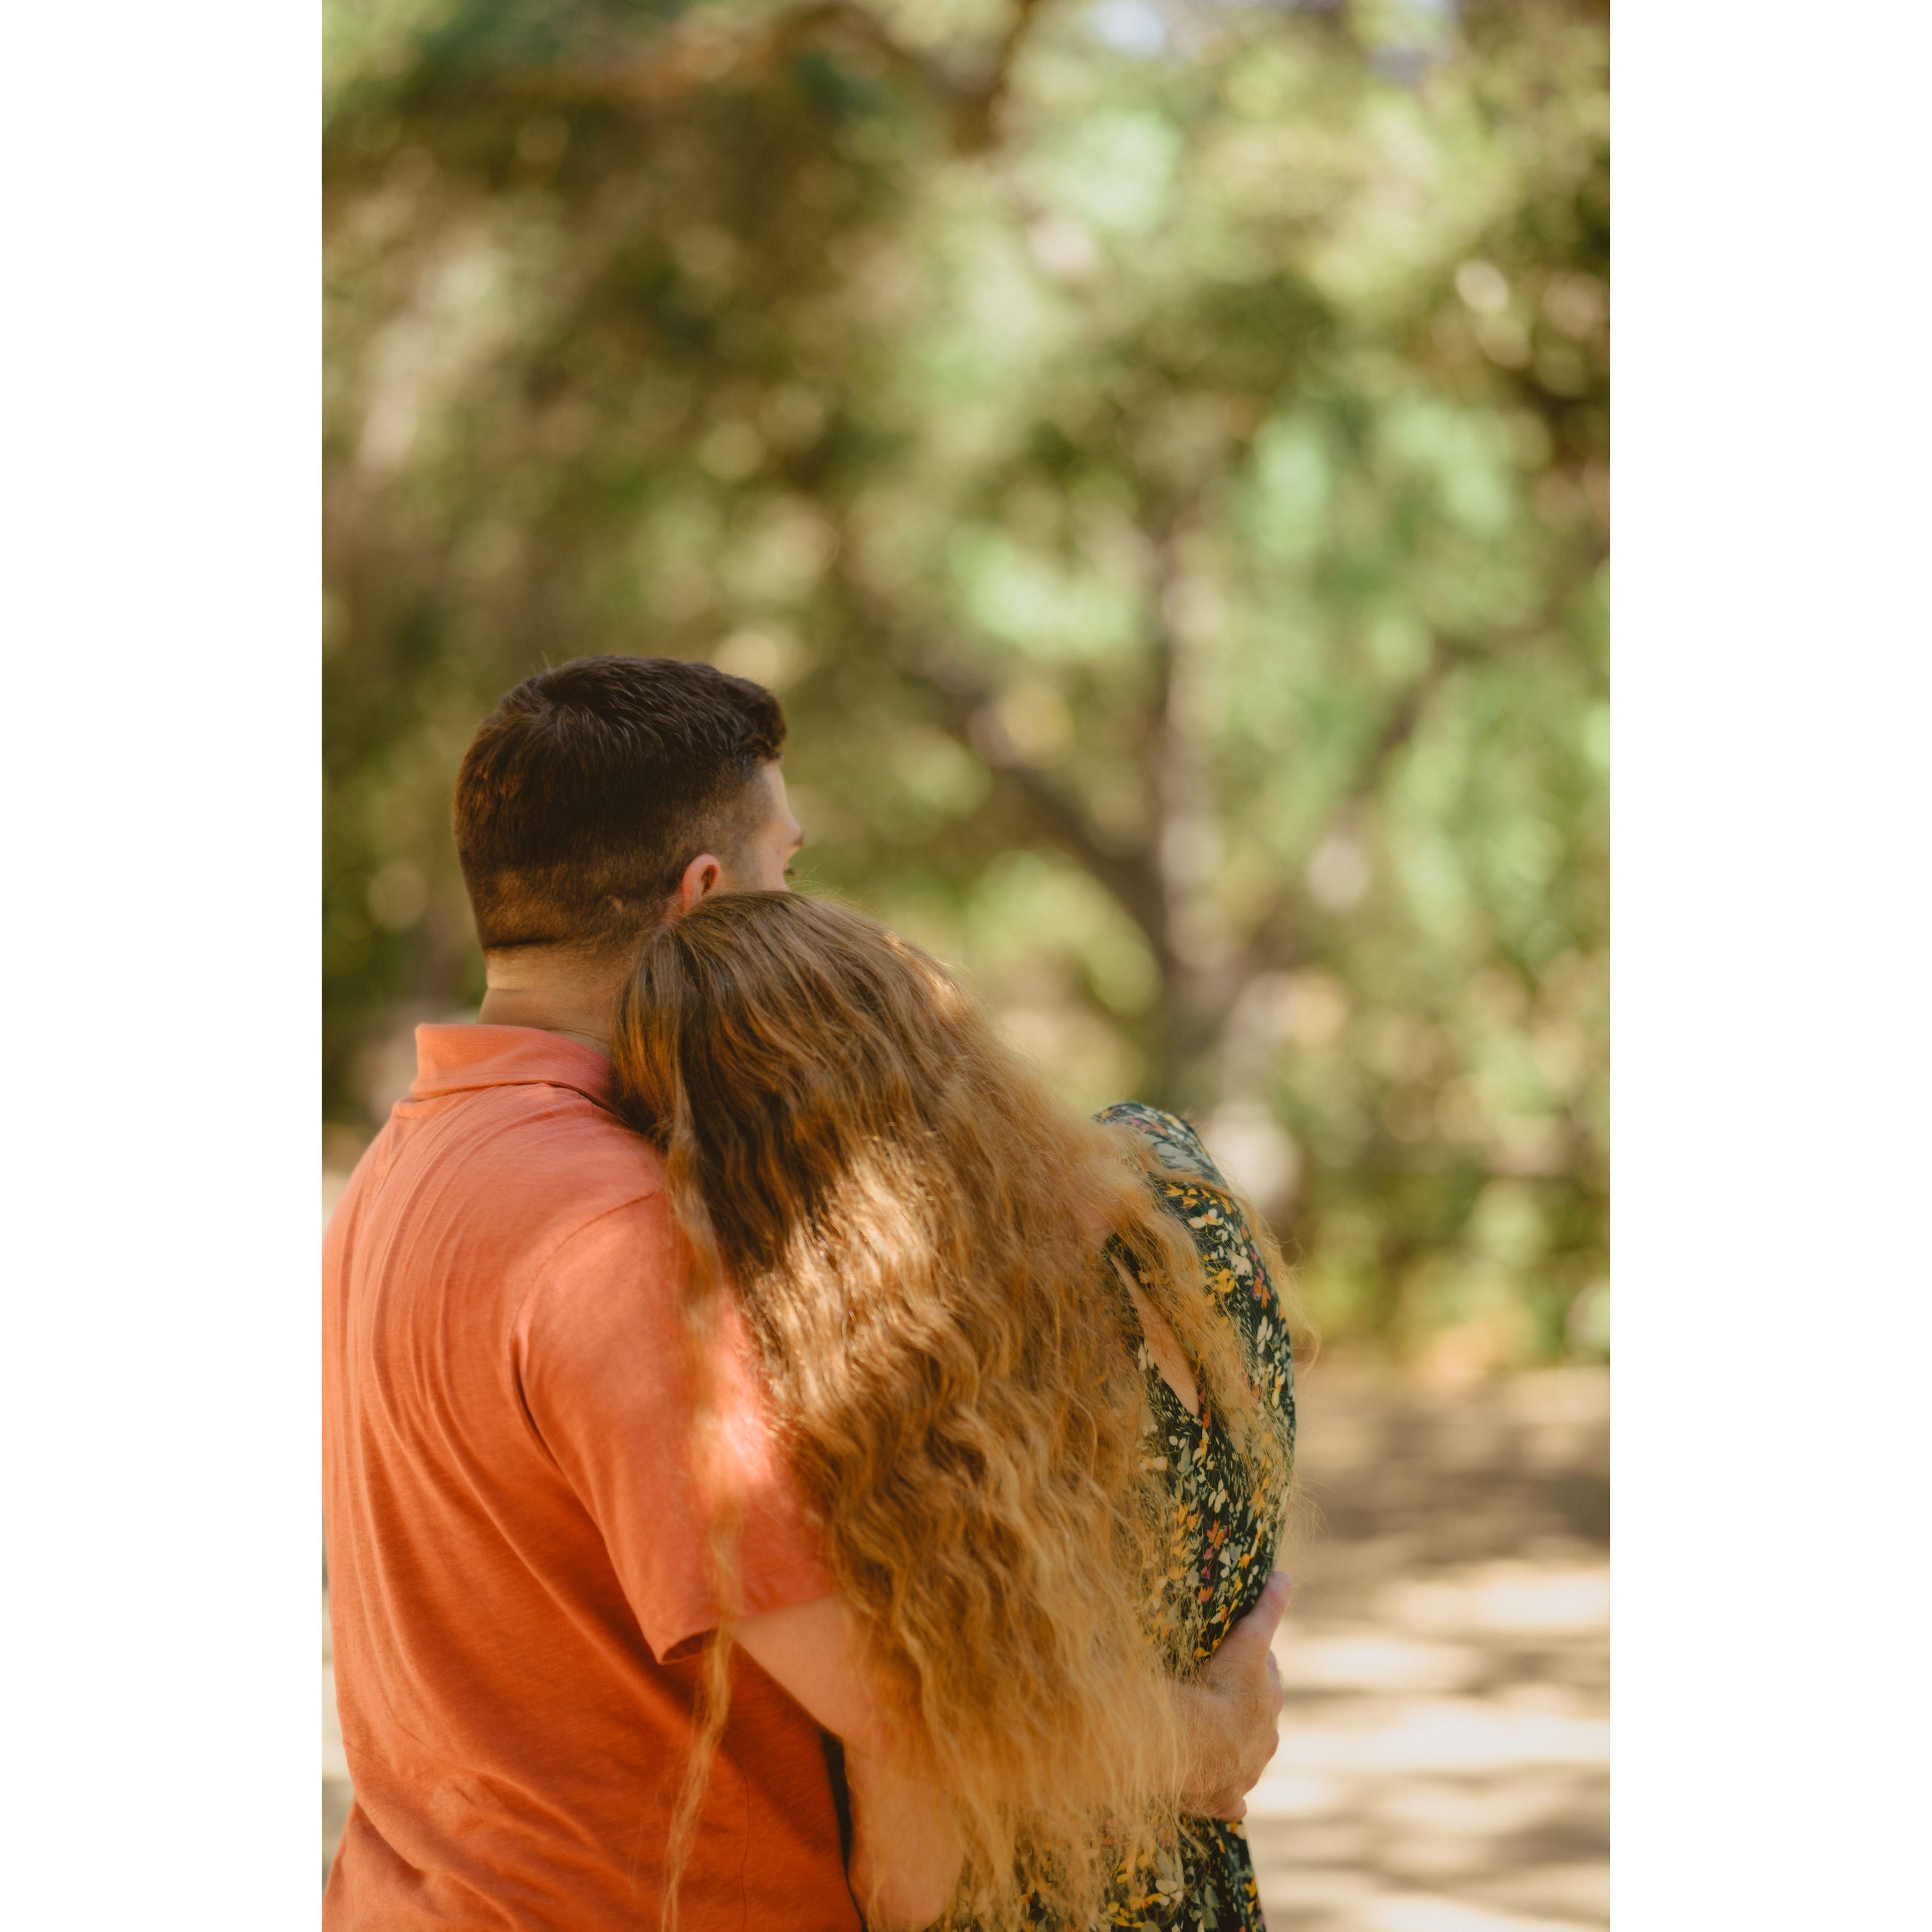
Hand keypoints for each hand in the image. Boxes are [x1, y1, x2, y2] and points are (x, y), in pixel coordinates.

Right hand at [1174, 1570, 1291, 1821]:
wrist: (1199, 1743)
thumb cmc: (1221, 1688)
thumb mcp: (1249, 1642)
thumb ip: (1268, 1609)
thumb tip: (1286, 1575)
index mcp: (1268, 1705)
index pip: (1265, 1680)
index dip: (1250, 1667)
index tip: (1234, 1659)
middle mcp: (1264, 1741)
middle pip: (1257, 1717)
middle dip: (1243, 1706)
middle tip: (1214, 1692)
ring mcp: (1246, 1773)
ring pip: (1243, 1756)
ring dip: (1229, 1747)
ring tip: (1205, 1735)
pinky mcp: (1225, 1800)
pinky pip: (1229, 1801)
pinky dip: (1226, 1796)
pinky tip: (1220, 1795)